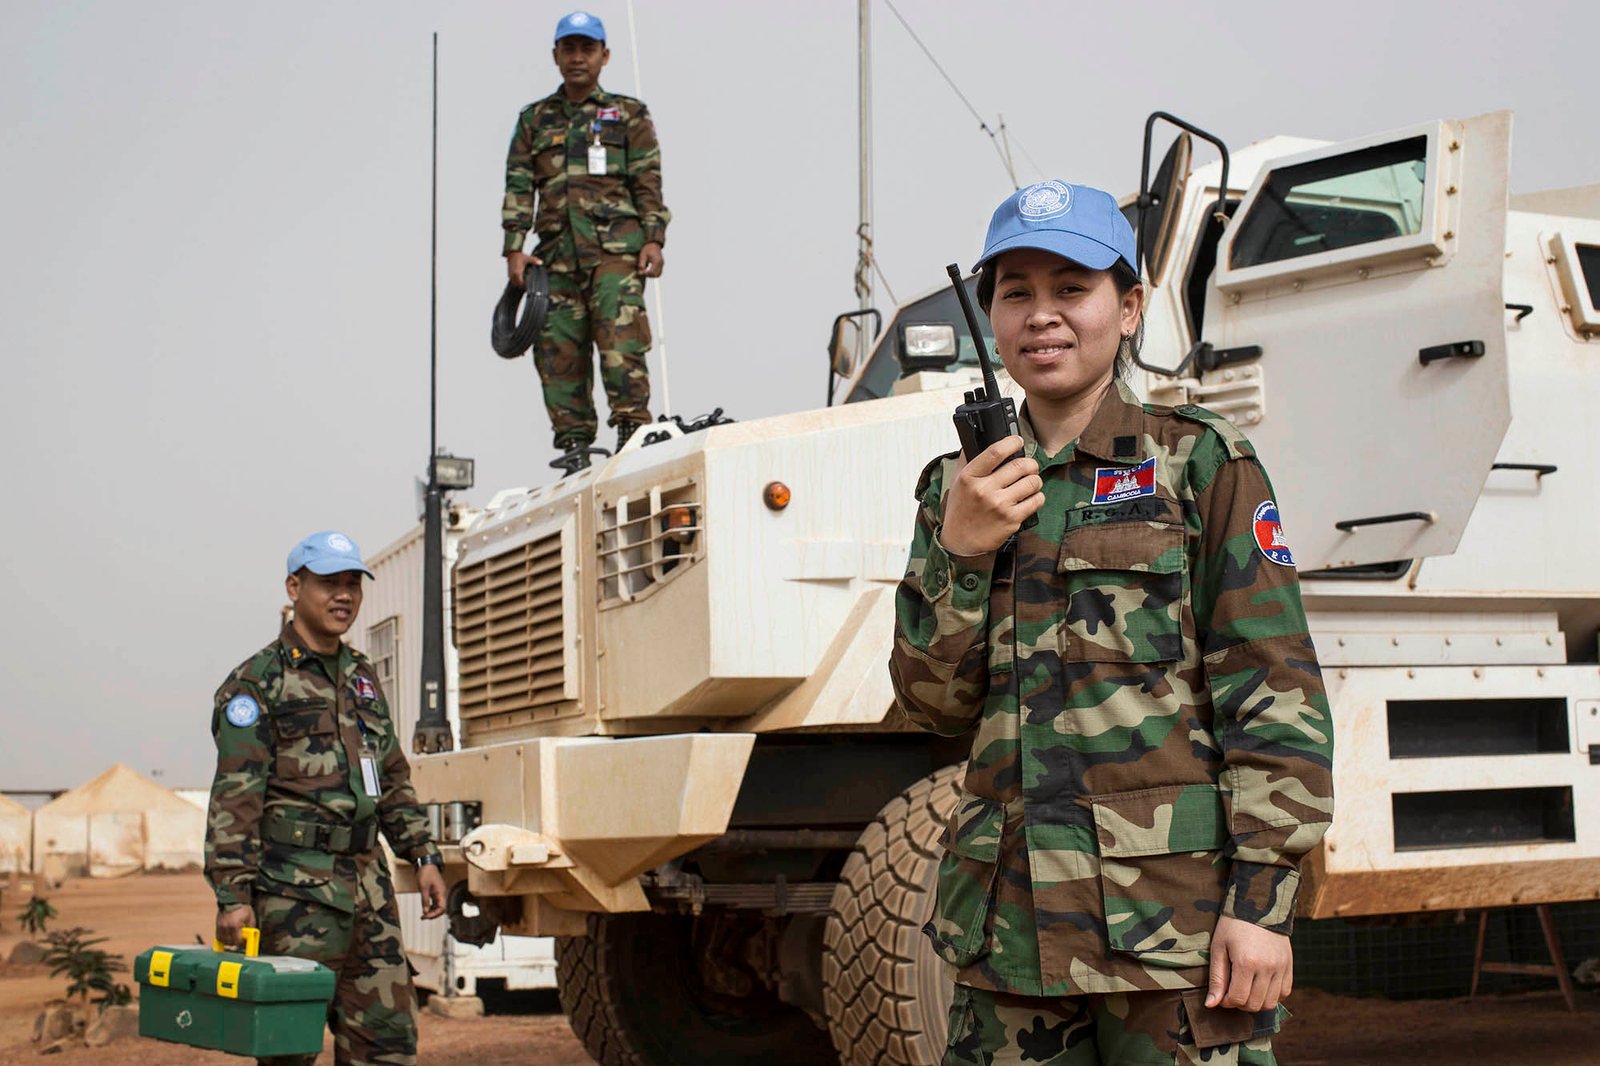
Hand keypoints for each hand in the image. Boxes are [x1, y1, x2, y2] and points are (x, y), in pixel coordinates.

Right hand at [215, 904, 255, 949]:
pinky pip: (218, 936)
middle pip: (229, 942)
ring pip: (222, 940)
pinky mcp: (217, 924)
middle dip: (235, 944)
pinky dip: (222, 939)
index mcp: (236, 925)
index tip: (244, 943)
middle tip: (239, 942)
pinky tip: (227, 937)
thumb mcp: (250, 917)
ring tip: (233, 940)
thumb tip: (250, 936)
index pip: (237, 941)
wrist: (232, 900)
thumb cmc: (242, 908)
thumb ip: (250, 927)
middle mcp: (227, 927)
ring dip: (228, 942)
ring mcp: (221, 926)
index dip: (241, 944)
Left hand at [418, 864, 446, 919]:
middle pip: (441, 909)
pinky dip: (431, 907)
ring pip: (438, 906)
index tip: (426, 916)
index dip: (435, 914)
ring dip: (432, 912)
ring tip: (423, 916)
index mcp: (441, 893)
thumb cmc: (426, 874)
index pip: (442, 908)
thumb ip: (425, 901)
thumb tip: (425, 912)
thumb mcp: (423, 888)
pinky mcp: (435, 892)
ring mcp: (439, 893)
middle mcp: (442, 894)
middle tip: (423, 918)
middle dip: (433, 915)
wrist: (426, 864)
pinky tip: (425, 910)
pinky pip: (435, 903)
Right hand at [506, 251, 541, 286]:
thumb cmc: (520, 257)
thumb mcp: (527, 258)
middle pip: (517, 285)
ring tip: (525, 284)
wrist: (512, 254)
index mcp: (517, 272)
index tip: (529, 286)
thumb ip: (534, 261)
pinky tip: (521, 280)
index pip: (521, 283)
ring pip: (514, 284)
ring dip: (519, 284)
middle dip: (522, 286)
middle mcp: (513, 275)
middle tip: (528, 286)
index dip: (525, 286)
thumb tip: (541, 262)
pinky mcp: (509, 274)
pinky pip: (513, 281)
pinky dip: (517, 282)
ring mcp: (510, 275)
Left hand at [637, 242, 663, 277]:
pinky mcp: (661, 264)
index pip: (652, 272)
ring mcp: (662, 264)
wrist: (653, 243)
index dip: (645, 274)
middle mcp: (661, 263)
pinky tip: (648, 270)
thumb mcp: (642, 256)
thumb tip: (640, 273)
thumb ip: (641, 264)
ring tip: (645, 272)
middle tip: (642, 273)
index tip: (639, 273)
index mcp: (657, 261)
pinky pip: (659, 272)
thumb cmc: (647, 249)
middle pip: (656, 275)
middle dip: (649, 276)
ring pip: (658, 275)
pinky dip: (654, 273)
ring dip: (651, 275)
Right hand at [938, 436, 1043, 555]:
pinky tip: (1030, 498)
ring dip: (1035, 480)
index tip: (1018, 441)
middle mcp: (984, 490)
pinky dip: (1037, 497)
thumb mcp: (957, 481)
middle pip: (1021, 466)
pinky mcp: (1011, 520)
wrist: (959, 540)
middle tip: (1029, 467)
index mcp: (970, 477)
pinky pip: (1036, 501)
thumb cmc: (960, 509)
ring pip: (1033, 482)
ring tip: (1029, 483)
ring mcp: (999, 506)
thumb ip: (968, 458)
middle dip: (1030, 464)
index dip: (1012, 442)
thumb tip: (978, 437)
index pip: (995, 452)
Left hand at [1206, 915, 1292, 1011]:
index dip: (1226, 1001)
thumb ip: (1216, 978)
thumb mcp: (1218, 947)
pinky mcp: (1289, 965)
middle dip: (1240, 1003)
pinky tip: (1261, 986)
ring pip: (1271, 1003)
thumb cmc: (1233, 925)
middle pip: (1254, 1004)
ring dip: (1257, 1002)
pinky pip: (1285, 992)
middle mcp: (1267, 968)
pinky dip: (1273, 995)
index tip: (1222, 994)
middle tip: (1233, 991)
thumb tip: (1211, 1005)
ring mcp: (1281, 968)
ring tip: (1247, 989)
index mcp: (1246, 962)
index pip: (1237, 999)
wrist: (1259, 904)